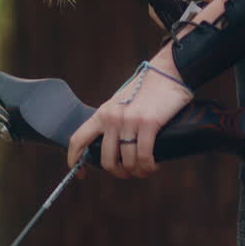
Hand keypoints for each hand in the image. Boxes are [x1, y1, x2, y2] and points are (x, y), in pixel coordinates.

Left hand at [67, 52, 192, 178]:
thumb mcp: (123, 103)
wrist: (169, 71)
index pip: (78, 139)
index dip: (75, 160)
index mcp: (102, 113)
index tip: (80, 174)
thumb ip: (115, 121)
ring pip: (127, 162)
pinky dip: (149, 167)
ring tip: (146, 169)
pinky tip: (153, 165)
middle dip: (119, 172)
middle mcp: (112, 118)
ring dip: (138, 172)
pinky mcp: (148, 123)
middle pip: (106, 160)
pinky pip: (144, 157)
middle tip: (130, 172)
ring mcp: (129, 120)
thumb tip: (115, 146)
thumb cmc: (149, 88)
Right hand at [147, 0, 216, 28]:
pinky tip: (190, 4)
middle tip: (198, 21)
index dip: (184, 19)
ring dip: (177, 12)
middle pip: (163, 14)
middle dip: (179, 19)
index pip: (169, 12)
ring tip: (196, 14)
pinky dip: (176, 4)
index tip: (199, 21)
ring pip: (163, 8)